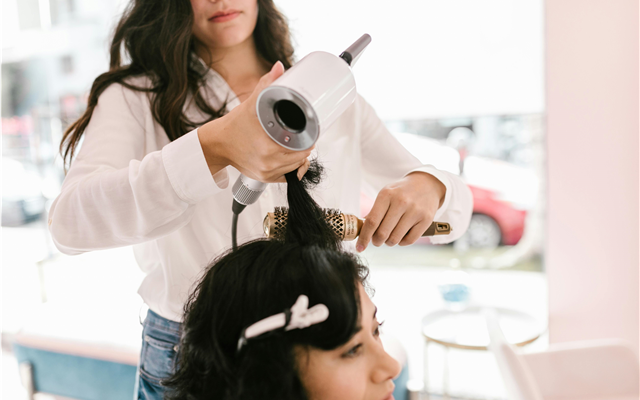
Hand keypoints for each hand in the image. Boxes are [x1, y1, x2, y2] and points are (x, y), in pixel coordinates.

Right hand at [198, 61, 311, 182]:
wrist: (218, 144)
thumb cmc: (235, 125)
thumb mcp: (252, 103)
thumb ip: (267, 84)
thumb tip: (280, 67)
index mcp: (268, 144)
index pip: (303, 145)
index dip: (310, 137)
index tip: (309, 131)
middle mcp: (268, 161)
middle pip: (302, 156)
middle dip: (305, 145)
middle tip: (302, 136)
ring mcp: (267, 172)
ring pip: (297, 167)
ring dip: (299, 157)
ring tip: (295, 145)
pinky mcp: (265, 179)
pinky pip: (289, 176)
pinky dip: (292, 168)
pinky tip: (289, 157)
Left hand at [356, 172, 445, 251]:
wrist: (427, 184)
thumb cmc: (401, 192)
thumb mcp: (386, 195)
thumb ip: (374, 212)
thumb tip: (363, 232)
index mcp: (387, 195)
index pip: (372, 221)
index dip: (364, 237)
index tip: (360, 247)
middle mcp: (401, 202)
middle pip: (382, 233)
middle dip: (377, 241)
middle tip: (377, 240)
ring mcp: (415, 211)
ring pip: (395, 239)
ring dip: (389, 242)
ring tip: (389, 237)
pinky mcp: (426, 219)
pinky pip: (409, 241)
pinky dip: (402, 242)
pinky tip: (401, 235)